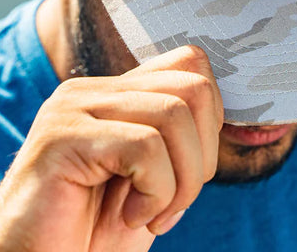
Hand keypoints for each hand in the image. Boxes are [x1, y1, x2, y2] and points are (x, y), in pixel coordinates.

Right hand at [0, 45, 223, 251]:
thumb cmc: (91, 235)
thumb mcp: (150, 180)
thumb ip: (178, 140)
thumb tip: (233, 121)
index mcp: (114, 92)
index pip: (191, 63)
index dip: (213, 118)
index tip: (194, 171)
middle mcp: (93, 89)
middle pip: (194, 85)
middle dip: (204, 153)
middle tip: (176, 202)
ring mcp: (74, 107)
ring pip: (174, 114)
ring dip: (182, 181)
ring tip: (154, 214)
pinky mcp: (62, 137)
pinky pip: (145, 147)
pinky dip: (156, 192)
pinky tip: (128, 217)